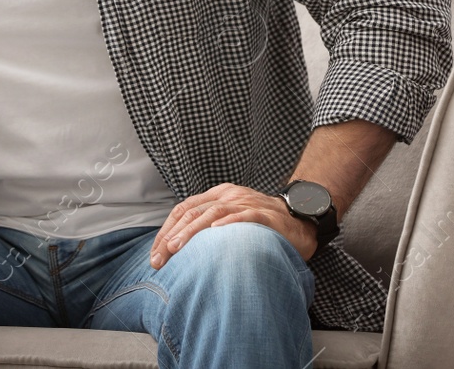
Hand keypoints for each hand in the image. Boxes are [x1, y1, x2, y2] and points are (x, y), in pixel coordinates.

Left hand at [148, 183, 317, 269]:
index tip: (155, 254)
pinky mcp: (264, 214)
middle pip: (192, 211)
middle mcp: (229, 195)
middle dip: (172, 236)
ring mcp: (246, 202)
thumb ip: (209, 227)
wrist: (298, 218)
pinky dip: (227, 223)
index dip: (166, 231)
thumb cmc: (261, 224)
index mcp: (218, 195)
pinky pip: (243, 216)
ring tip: (177, 247)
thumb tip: (179, 251)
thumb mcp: (230, 218)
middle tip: (160, 258)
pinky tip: (215, 232)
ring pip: (213, 212)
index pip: (183, 209)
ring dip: (192, 230)